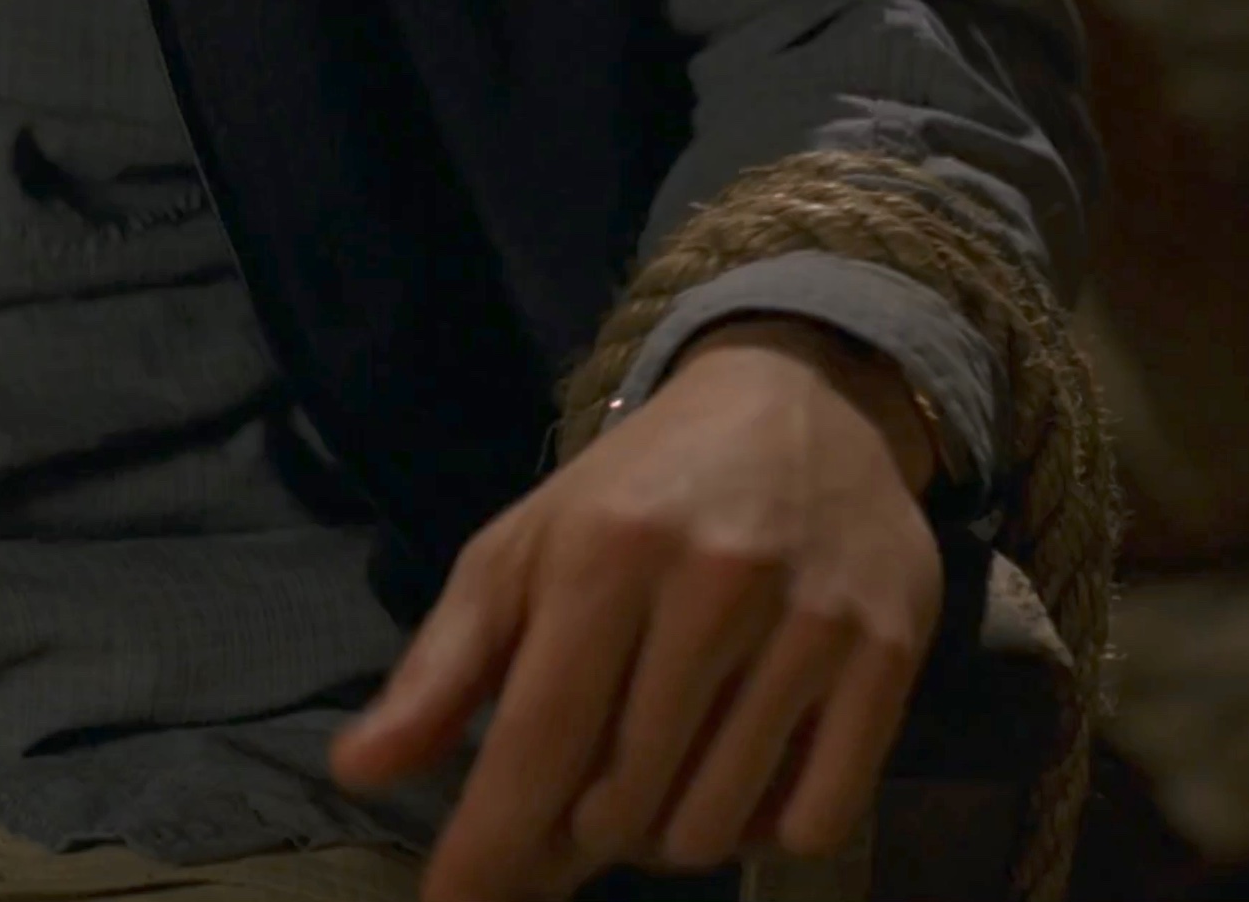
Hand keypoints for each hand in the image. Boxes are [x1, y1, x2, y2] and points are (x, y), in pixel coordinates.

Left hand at [330, 318, 945, 901]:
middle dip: (580, 832)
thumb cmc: (641, 488)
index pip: (538, 741)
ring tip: (659, 777)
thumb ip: (444, 665)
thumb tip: (358, 772)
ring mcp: (813, 620)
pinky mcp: (890, 650)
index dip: (490, 847)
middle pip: (623, 803)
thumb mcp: (525, 548)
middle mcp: (715, 583)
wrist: (801, 401)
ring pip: (713, 825)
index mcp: (607, 550)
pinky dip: (763, 830)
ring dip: (666, 835)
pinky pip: (815, 820)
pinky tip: (742, 776)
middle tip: (582, 798)